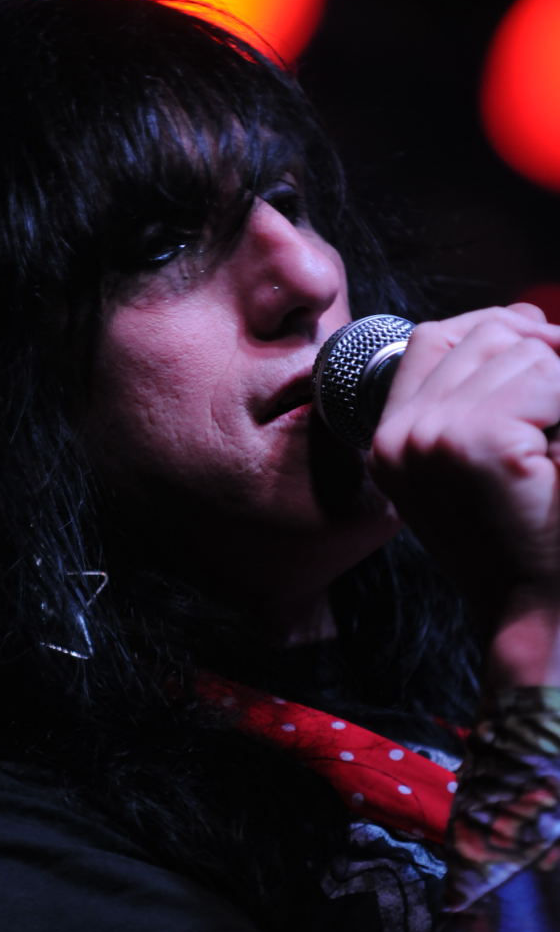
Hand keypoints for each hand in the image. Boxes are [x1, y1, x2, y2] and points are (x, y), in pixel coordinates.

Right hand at [368, 304, 559, 686]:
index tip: (538, 353)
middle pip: (481, 335)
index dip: (494, 332)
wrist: (536, 611)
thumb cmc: (523, 540)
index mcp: (389, 440)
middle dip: (540, 356)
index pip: (432, 339)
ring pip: (521, 352)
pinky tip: (558, 456)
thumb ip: (486, 390)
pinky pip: (549, 379)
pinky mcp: (479, 444)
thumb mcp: (484, 458)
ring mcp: (431, 438)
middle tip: (557, 414)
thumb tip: (525, 320)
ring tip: (552, 445)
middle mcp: (399, 436)